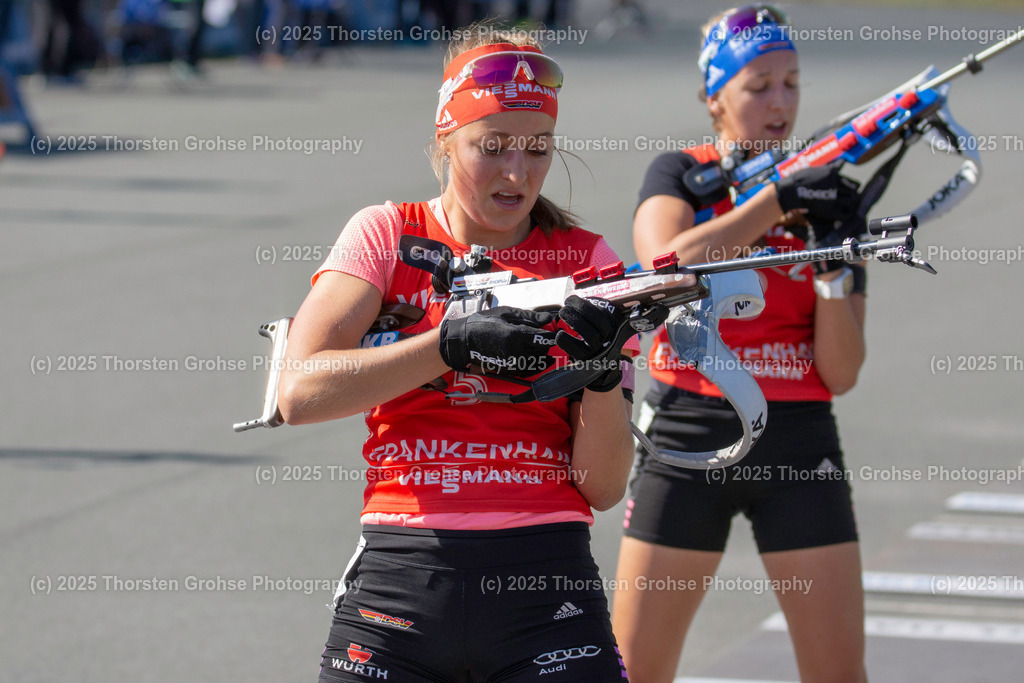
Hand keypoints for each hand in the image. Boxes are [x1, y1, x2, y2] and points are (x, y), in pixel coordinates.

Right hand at [439, 307, 556, 376]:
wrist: (464, 341)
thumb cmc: (483, 323)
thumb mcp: (506, 313)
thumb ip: (529, 316)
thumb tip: (549, 318)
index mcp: (514, 335)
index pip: (542, 338)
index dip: (553, 334)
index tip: (558, 331)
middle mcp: (514, 351)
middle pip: (542, 349)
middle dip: (547, 342)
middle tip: (548, 335)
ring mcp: (512, 362)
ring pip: (538, 361)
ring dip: (544, 353)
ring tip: (544, 346)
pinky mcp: (509, 369)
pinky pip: (530, 370)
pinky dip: (539, 365)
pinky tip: (544, 360)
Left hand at [556, 296, 630, 392]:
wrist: (604, 365)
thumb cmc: (598, 338)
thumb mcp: (602, 324)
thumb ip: (596, 312)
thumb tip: (580, 300)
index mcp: (613, 326)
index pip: (602, 312)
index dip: (583, 304)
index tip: (570, 300)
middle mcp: (609, 338)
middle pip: (598, 321)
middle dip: (579, 311)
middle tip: (565, 307)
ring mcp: (600, 350)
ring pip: (590, 335)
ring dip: (574, 322)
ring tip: (562, 315)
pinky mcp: (588, 360)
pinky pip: (577, 350)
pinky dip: (566, 341)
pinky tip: (559, 334)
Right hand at [775, 163, 860, 221]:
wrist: (790, 191)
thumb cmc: (801, 179)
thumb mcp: (818, 169)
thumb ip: (832, 167)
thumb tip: (843, 161)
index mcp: (834, 175)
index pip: (853, 184)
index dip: (854, 189)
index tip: (852, 192)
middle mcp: (836, 186)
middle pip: (854, 193)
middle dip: (853, 196)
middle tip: (851, 200)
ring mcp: (833, 198)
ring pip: (851, 202)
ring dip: (851, 205)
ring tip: (848, 207)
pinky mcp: (828, 210)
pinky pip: (844, 214)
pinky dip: (846, 214)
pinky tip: (843, 214)